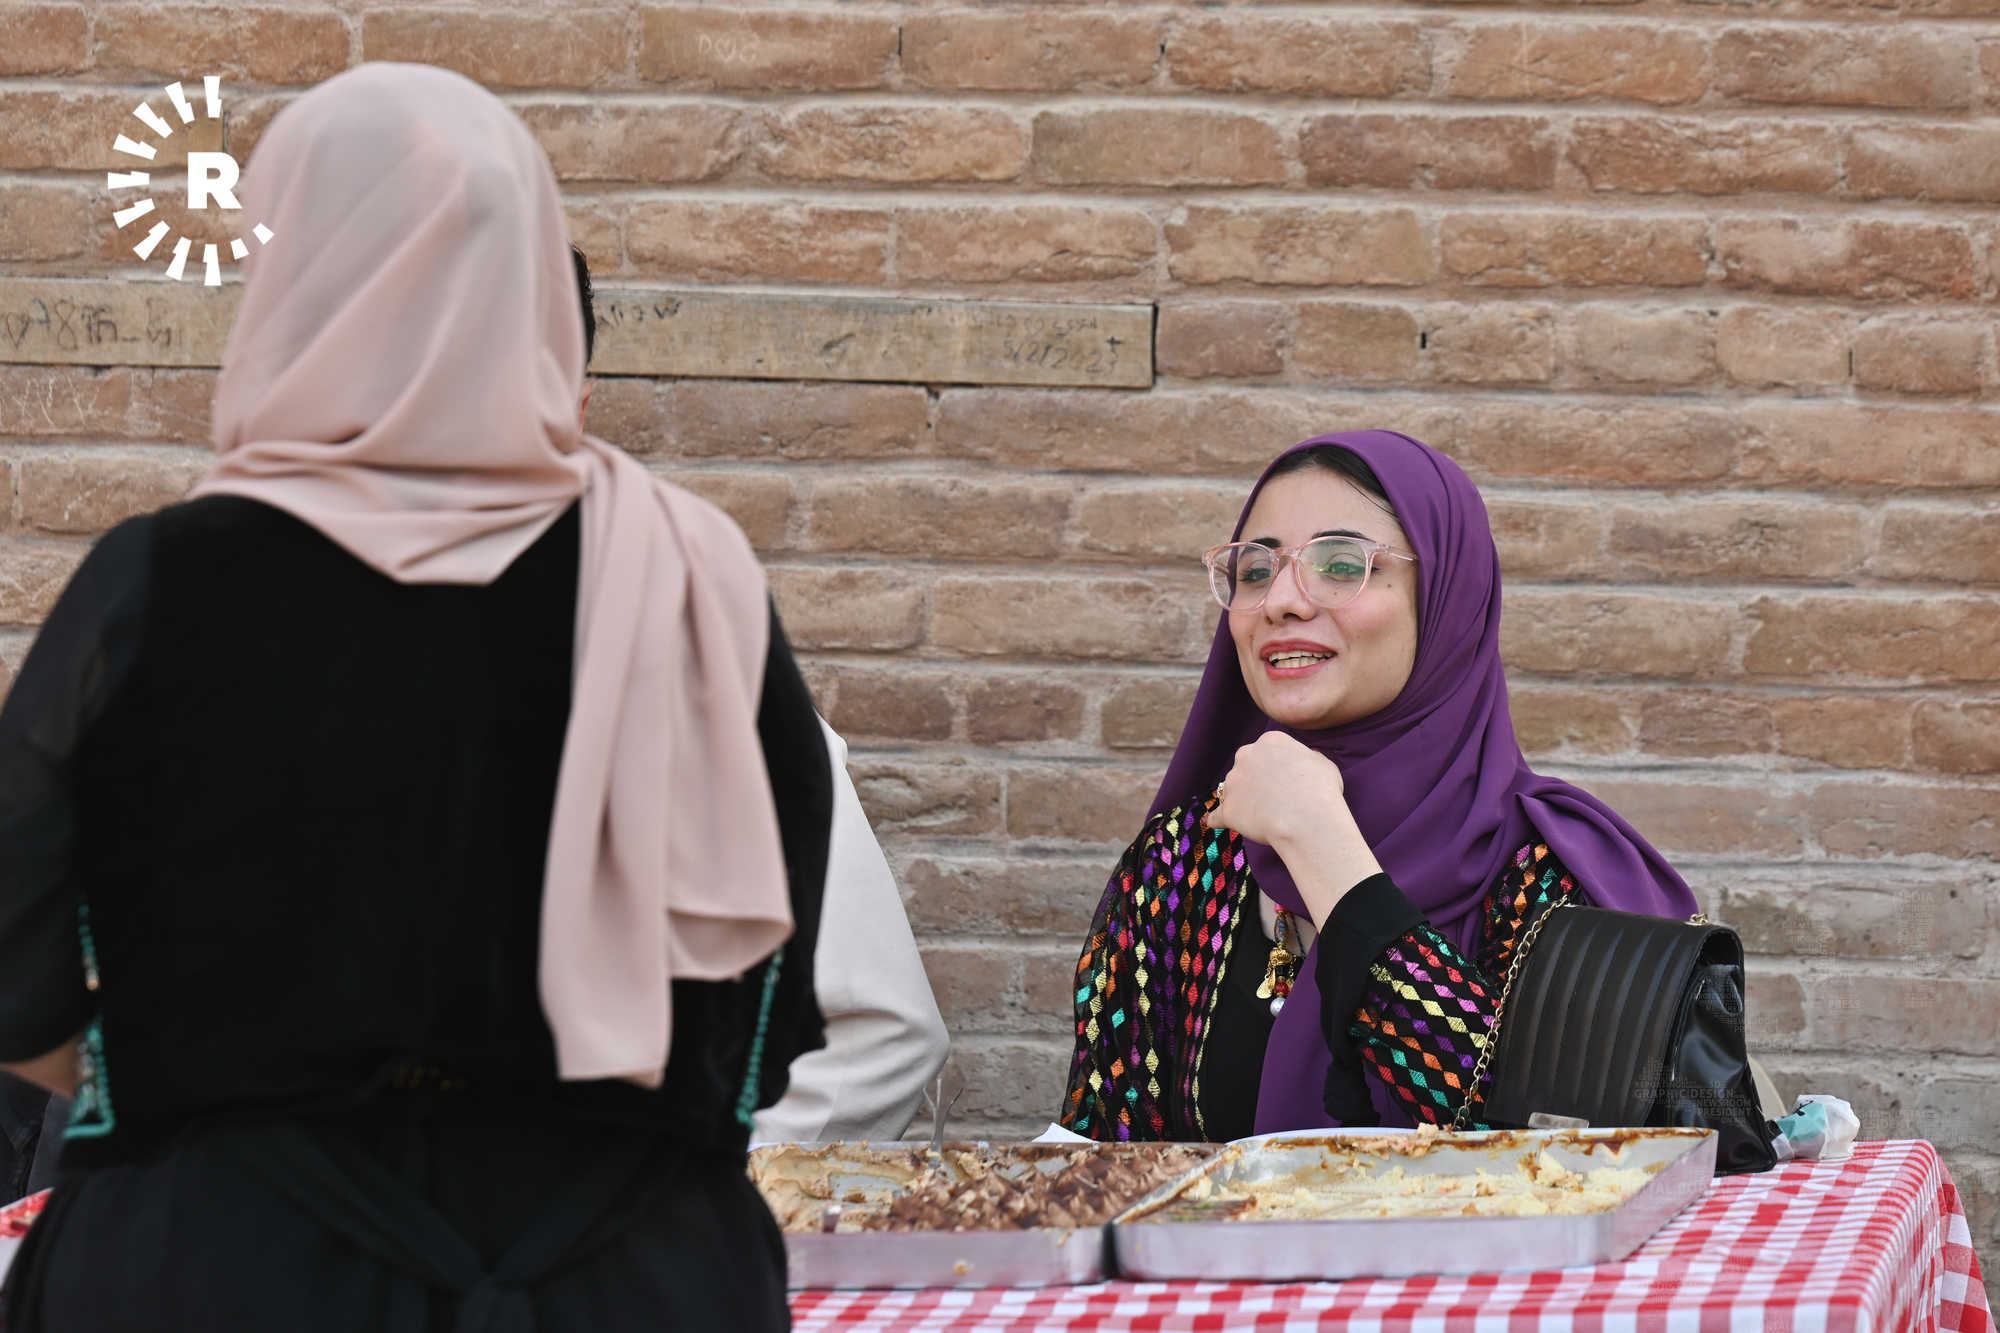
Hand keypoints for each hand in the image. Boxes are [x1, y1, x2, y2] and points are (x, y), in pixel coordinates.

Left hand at [1204, 733, 1380, 925]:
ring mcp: (1233, 783)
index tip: (1287, 780)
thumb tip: (1307, 758)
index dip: (1277, 767)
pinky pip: (1216, 815)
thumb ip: (1309, 758)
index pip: (1268, 750)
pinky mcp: (1227, 809)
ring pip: (1232, 790)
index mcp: (1270, 741)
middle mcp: (1246, 756)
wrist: (1306, 820)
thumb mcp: (1323, 763)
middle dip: (1255, 779)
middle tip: (1273, 797)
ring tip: (1260, 816)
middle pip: (1246, 765)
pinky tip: (1215, 824)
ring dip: (1242, 799)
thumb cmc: (1321, 791)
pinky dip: (1218, 820)